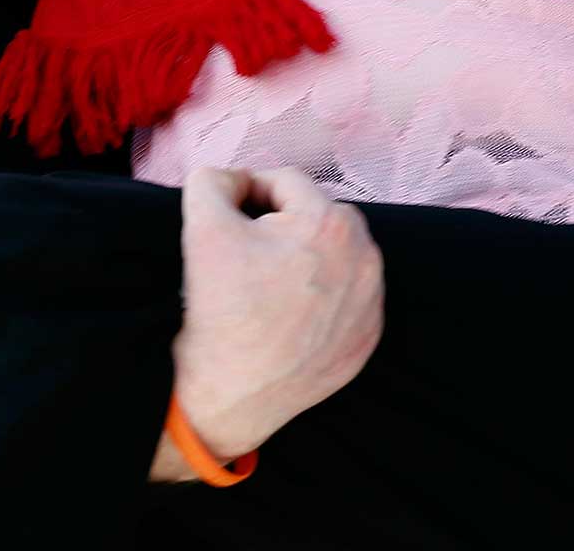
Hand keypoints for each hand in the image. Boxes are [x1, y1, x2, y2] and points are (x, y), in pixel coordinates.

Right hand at [155, 166, 383, 479]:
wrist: (231, 393)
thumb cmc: (221, 308)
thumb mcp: (202, 224)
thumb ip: (214, 180)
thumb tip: (235, 180)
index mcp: (332, 223)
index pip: (286, 182)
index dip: (249, 193)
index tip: (229, 222)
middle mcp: (365, 258)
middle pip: (317, 215)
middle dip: (284, 224)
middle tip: (249, 255)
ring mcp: (371, 302)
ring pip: (336, 255)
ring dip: (307, 257)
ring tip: (269, 284)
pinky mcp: (367, 337)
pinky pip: (346, 297)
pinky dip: (322, 296)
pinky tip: (289, 313)